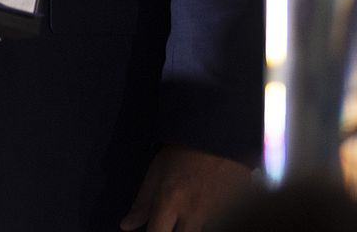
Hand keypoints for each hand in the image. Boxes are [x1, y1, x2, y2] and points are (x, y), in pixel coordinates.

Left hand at [120, 145, 253, 231]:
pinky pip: (214, 225)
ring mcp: (214, 215)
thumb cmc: (185, 150)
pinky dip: (204, 221)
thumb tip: (126, 226)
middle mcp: (193, 212)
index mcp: (170, 201)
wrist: (220, 135)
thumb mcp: (157, 170)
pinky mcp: (229, 212)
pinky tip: (201, 209)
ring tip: (186, 211)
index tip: (154, 228)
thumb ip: (142, 203)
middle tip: (169, 223)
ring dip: (188, 226)